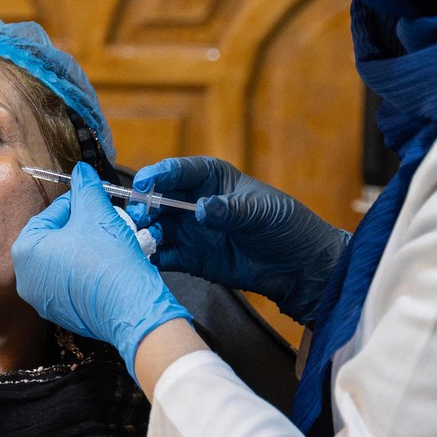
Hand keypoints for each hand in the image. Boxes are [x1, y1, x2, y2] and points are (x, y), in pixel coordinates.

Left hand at [12, 163, 191, 373]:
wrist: (131, 307)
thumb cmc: (108, 259)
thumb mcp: (96, 211)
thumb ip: (85, 187)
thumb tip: (81, 170)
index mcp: (25, 250)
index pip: (50, 214)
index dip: (77, 205)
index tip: (94, 203)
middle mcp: (26, 278)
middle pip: (55, 239)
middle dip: (80, 228)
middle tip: (102, 222)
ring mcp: (42, 300)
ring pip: (64, 261)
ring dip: (84, 249)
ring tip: (107, 243)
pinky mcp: (61, 315)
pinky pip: (71, 284)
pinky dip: (86, 273)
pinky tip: (106, 267)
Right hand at [127, 156, 349, 320]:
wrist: (298, 266)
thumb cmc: (285, 225)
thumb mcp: (261, 212)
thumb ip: (230, 210)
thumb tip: (202, 209)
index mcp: (212, 178)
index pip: (180, 171)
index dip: (159, 175)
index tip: (144, 182)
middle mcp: (194, 202)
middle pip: (159, 199)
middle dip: (144, 205)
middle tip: (137, 215)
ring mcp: (190, 230)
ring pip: (156, 227)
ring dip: (145, 231)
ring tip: (140, 239)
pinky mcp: (191, 257)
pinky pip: (164, 255)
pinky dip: (153, 256)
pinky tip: (147, 259)